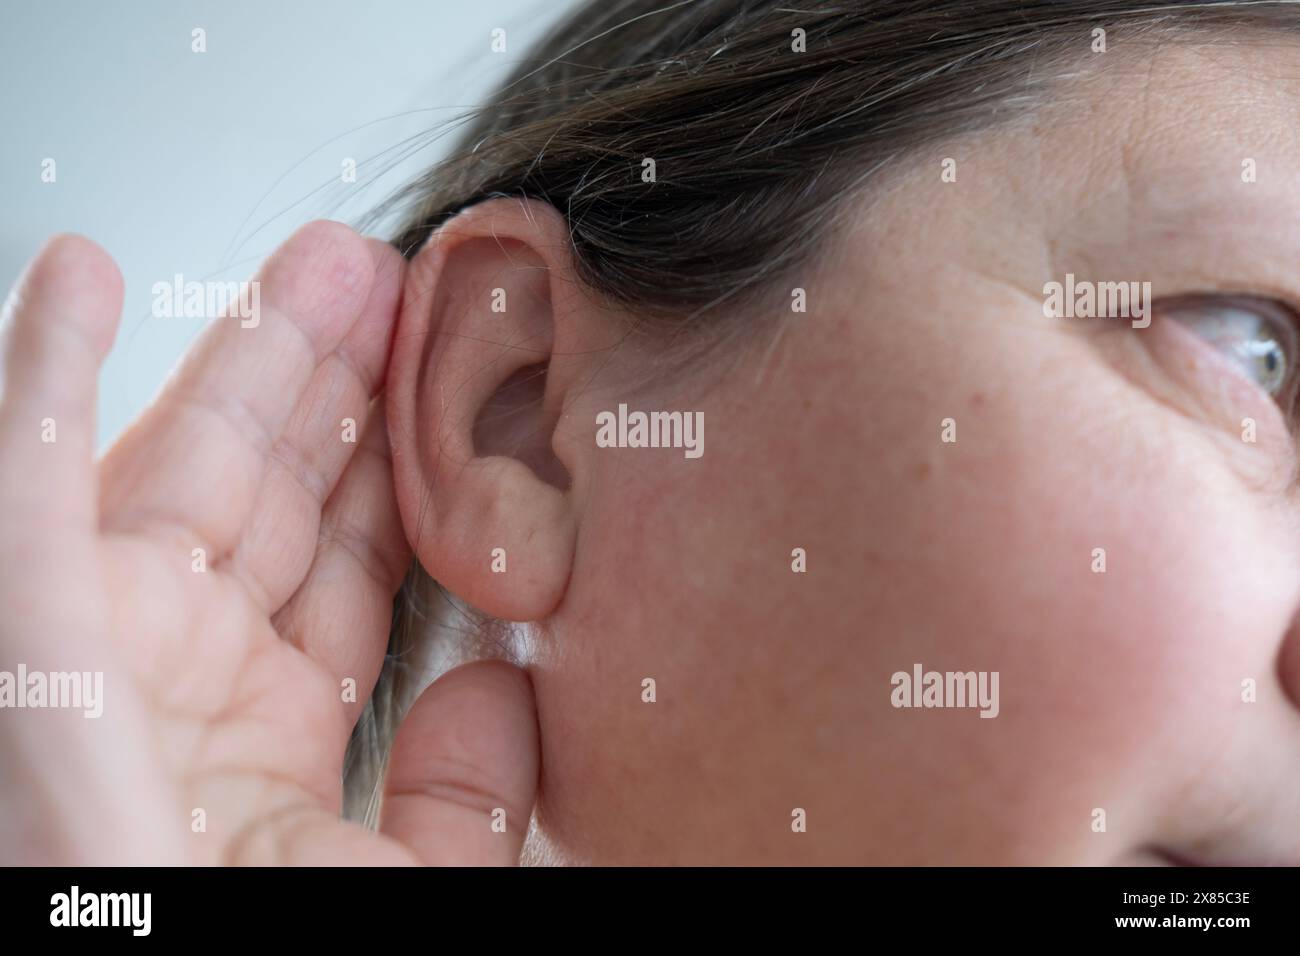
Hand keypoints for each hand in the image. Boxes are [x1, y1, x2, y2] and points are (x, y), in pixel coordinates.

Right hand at [0, 223, 538, 864]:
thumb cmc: (221, 947)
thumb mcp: (380, 886)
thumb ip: (460, 804)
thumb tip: (503, 690)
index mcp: (267, 729)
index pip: (355, 572)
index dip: (409, 478)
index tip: (464, 401)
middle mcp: (180, 669)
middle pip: (282, 491)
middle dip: (346, 387)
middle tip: (410, 291)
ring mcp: (89, 633)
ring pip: (184, 454)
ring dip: (249, 350)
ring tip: (323, 262)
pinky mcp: (16, 609)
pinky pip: (21, 468)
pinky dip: (39, 365)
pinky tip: (77, 274)